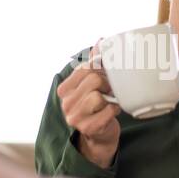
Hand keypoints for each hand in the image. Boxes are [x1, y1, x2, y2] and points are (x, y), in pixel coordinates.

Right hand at [56, 43, 120, 168]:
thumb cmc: (97, 107)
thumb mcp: (93, 84)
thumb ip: (95, 63)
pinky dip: (114, 110)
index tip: (104, 78)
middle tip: (109, 91)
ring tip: (109, 103)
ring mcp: (74, 117)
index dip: (100, 71)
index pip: (85, 68)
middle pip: (93, 80)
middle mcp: (65, 103)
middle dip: (107, 84)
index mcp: (64, 90)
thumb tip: (101, 41)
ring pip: (99, 96)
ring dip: (110, 98)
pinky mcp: (87, 128)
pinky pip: (108, 110)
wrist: (100, 136)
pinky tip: (111, 113)